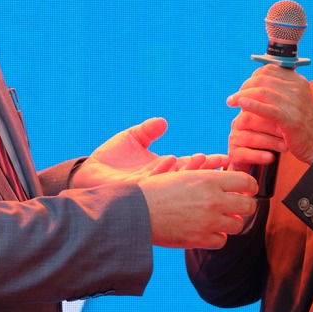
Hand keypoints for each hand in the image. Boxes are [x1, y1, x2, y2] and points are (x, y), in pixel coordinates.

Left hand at [75, 116, 228, 187]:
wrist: (87, 174)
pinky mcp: (137, 190)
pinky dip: (163, 171)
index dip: (208, 163)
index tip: (225, 158)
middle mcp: (160, 181)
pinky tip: (171, 160)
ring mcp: (150, 187)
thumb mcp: (132, 138)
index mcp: (163, 169)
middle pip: (189, 177)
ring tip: (201, 157)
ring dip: (189, 169)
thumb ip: (148, 130)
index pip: (191, 166)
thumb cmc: (109, 157)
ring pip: (175, 181)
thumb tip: (163, 121)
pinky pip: (154, 182)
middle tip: (222, 162)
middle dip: (206, 169)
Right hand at [138, 166, 257, 248]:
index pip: (247, 182)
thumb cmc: (155, 191)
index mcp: (209, 179)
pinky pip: (221, 241)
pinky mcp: (200, 239)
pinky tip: (206, 232)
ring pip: (238, 226)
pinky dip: (215, 238)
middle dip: (244, 207)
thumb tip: (226, 169)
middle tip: (236, 208)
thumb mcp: (182, 173)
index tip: (246, 191)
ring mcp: (208, 221)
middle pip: (249, 206)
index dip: (250, 187)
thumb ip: (206, 174)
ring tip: (219, 220)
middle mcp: (213, 200)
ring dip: (230, 224)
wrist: (137, 212)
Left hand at [226, 66, 312, 166]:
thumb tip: (258, 85)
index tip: (244, 87)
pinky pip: (267, 109)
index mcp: (298, 81)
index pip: (269, 69)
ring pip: (262, 92)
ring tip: (231, 103)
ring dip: (242, 96)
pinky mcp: (290, 119)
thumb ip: (282, 92)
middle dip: (244, 87)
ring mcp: (295, 103)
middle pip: (263, 79)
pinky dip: (252, 105)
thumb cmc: (305, 126)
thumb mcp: (297, 102)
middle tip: (233, 97)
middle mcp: (297, 89)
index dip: (252, 77)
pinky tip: (241, 105)